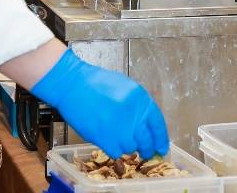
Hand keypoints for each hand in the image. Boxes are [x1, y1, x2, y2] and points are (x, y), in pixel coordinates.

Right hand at [30, 49, 168, 158]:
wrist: (74, 85)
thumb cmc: (98, 84)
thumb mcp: (127, 89)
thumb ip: (138, 107)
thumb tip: (146, 125)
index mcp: (141, 100)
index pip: (158, 124)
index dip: (161, 139)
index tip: (162, 148)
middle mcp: (133, 114)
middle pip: (146, 140)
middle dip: (147, 149)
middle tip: (146, 152)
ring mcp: (119, 128)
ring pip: (130, 148)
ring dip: (128, 147)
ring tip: (121, 140)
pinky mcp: (104, 138)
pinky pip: (115, 152)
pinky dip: (114, 150)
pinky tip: (110, 142)